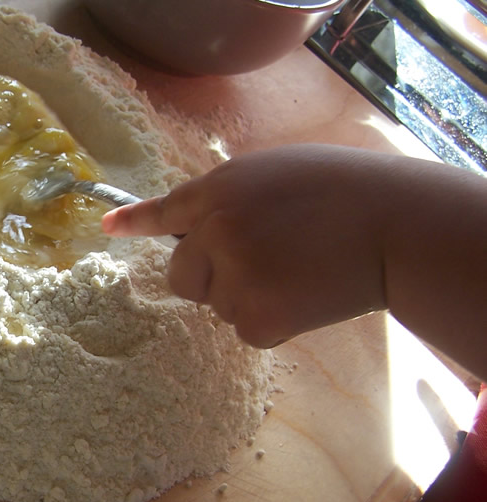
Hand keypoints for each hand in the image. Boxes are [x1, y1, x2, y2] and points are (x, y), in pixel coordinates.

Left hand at [102, 144, 389, 347]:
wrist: (395, 226)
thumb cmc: (342, 191)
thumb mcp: (273, 173)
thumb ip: (227, 197)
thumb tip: (195, 225)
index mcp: (220, 190)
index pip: (165, 211)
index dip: (135, 223)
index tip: (107, 229)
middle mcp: (216, 231)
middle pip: (181, 276)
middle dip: (206, 276)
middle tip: (258, 263)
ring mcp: (235, 274)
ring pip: (217, 305)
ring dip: (246, 297)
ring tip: (296, 269)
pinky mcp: (258, 315)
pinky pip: (245, 328)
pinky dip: (270, 320)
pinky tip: (304, 294)